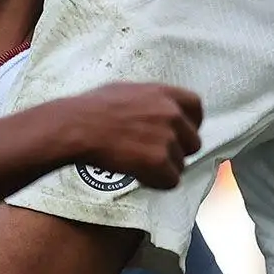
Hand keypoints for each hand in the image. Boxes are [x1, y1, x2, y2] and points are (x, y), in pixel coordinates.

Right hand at [53, 81, 203, 189]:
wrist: (77, 127)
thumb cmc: (92, 109)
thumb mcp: (125, 90)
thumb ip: (149, 100)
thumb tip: (154, 108)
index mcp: (164, 93)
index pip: (196, 107)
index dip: (191, 124)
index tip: (180, 135)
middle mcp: (171, 114)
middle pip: (193, 142)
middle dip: (176, 152)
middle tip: (154, 156)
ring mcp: (167, 137)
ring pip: (180, 165)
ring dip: (163, 169)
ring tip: (138, 164)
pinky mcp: (159, 161)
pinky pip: (171, 181)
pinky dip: (156, 183)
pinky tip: (138, 175)